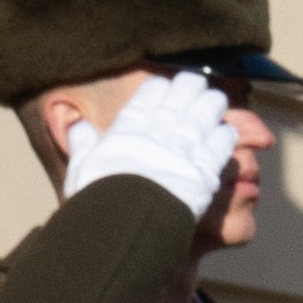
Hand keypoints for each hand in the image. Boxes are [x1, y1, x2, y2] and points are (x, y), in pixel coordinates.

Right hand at [60, 65, 234, 217]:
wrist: (126, 222)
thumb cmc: (99, 198)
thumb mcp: (82, 168)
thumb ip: (81, 144)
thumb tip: (74, 123)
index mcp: (126, 134)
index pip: (143, 103)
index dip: (156, 90)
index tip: (164, 82)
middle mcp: (156, 138)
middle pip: (175, 107)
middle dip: (187, 90)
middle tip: (196, 80)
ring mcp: (181, 154)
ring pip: (199, 123)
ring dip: (209, 108)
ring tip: (217, 98)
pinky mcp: (202, 175)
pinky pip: (216, 151)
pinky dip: (222, 139)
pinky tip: (228, 130)